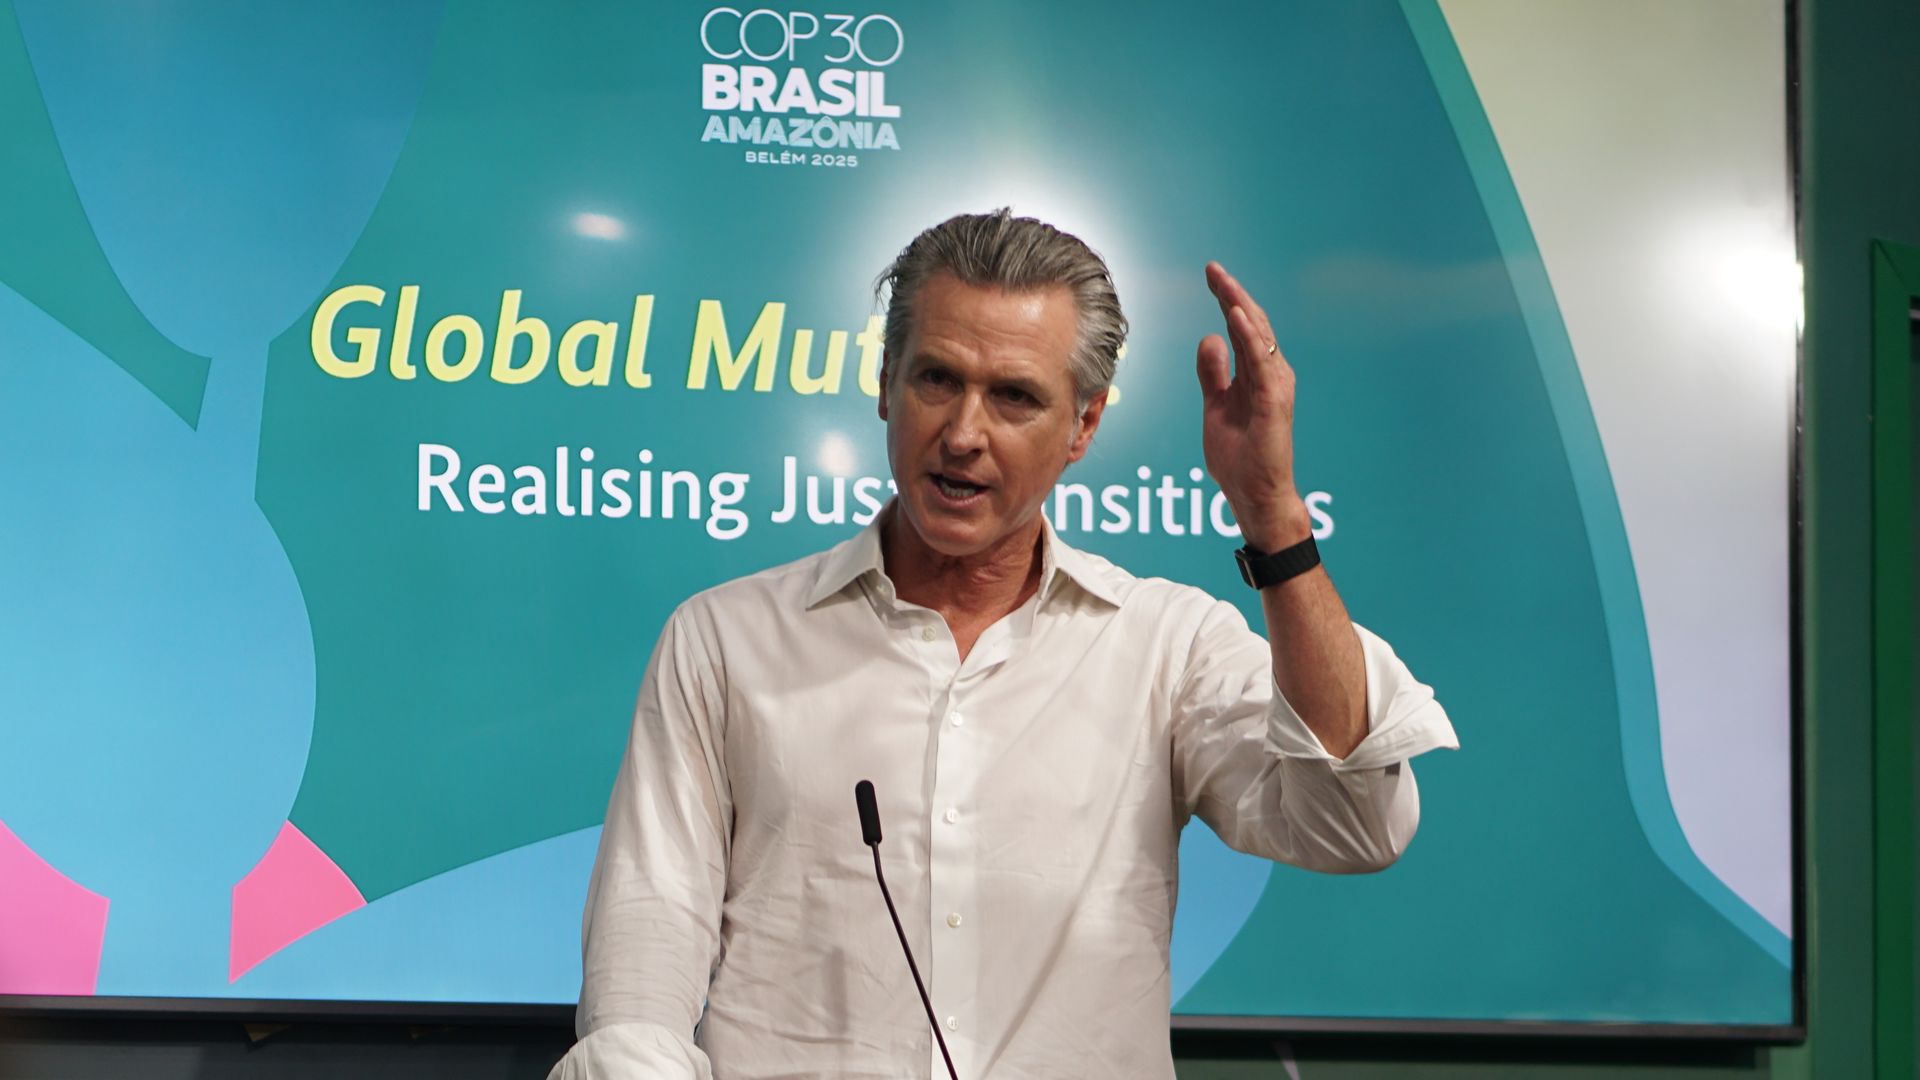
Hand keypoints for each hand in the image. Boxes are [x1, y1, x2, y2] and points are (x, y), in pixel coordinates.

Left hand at [1196, 262, 1309, 551]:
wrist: (1255, 494)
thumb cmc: (1240, 457)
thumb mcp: (1216, 407)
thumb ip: (1213, 374)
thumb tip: (1209, 338)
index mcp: (1256, 374)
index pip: (1240, 327)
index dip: (1226, 298)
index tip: (1210, 274)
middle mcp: (1270, 374)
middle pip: (1251, 323)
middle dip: (1231, 293)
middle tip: (1212, 268)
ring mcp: (1275, 386)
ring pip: (1259, 336)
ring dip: (1240, 306)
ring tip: (1223, 282)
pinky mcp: (1274, 401)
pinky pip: (1262, 362)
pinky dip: (1251, 337)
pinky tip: (1236, 317)